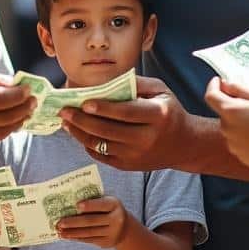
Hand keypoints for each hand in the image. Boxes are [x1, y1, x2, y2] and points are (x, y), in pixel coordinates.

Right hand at [0, 62, 35, 150]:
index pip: (0, 99)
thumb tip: (13, 83)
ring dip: (16, 123)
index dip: (19, 95)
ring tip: (25, 112)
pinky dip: (2, 131)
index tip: (29, 89)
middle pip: (3, 118)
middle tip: (33, 101)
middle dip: (23, 109)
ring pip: (0, 133)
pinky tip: (9, 121)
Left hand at [56, 196, 127, 247]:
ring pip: (89, 232)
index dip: (90, 205)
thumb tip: (70, 203)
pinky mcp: (107, 242)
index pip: (101, 205)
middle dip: (74, 222)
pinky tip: (67, 236)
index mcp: (114, 204)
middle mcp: (116, 219)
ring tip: (59, 231)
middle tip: (59, 223)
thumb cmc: (109, 210)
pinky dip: (77, 238)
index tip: (76, 205)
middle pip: (92, 221)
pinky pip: (89, 240)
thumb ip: (94, 201)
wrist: (125, 228)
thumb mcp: (107, 202)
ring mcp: (112, 232)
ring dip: (72, 232)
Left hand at [60, 76, 192, 170]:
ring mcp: (137, 155)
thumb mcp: (160, 90)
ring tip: (66, 122)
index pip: (125, 112)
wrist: (184, 144)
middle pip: (108, 130)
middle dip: (82, 120)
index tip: (84, 102)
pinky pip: (102, 156)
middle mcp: (147, 138)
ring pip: (101, 145)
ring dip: (79, 133)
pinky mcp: (129, 166)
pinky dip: (88, 145)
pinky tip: (79, 134)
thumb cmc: (169, 111)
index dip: (103, 108)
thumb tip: (106, 83)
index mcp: (157, 115)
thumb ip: (135, 84)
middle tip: (64, 110)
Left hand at [205, 76, 248, 175]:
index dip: (213, 85)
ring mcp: (233, 144)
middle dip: (236, 103)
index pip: (211, 95)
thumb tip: (227, 85)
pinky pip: (240, 140)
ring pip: (233, 126)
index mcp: (230, 111)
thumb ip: (241, 89)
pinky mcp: (242, 155)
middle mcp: (227, 129)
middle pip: (225, 111)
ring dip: (242, 119)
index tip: (219, 80)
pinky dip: (247, 134)